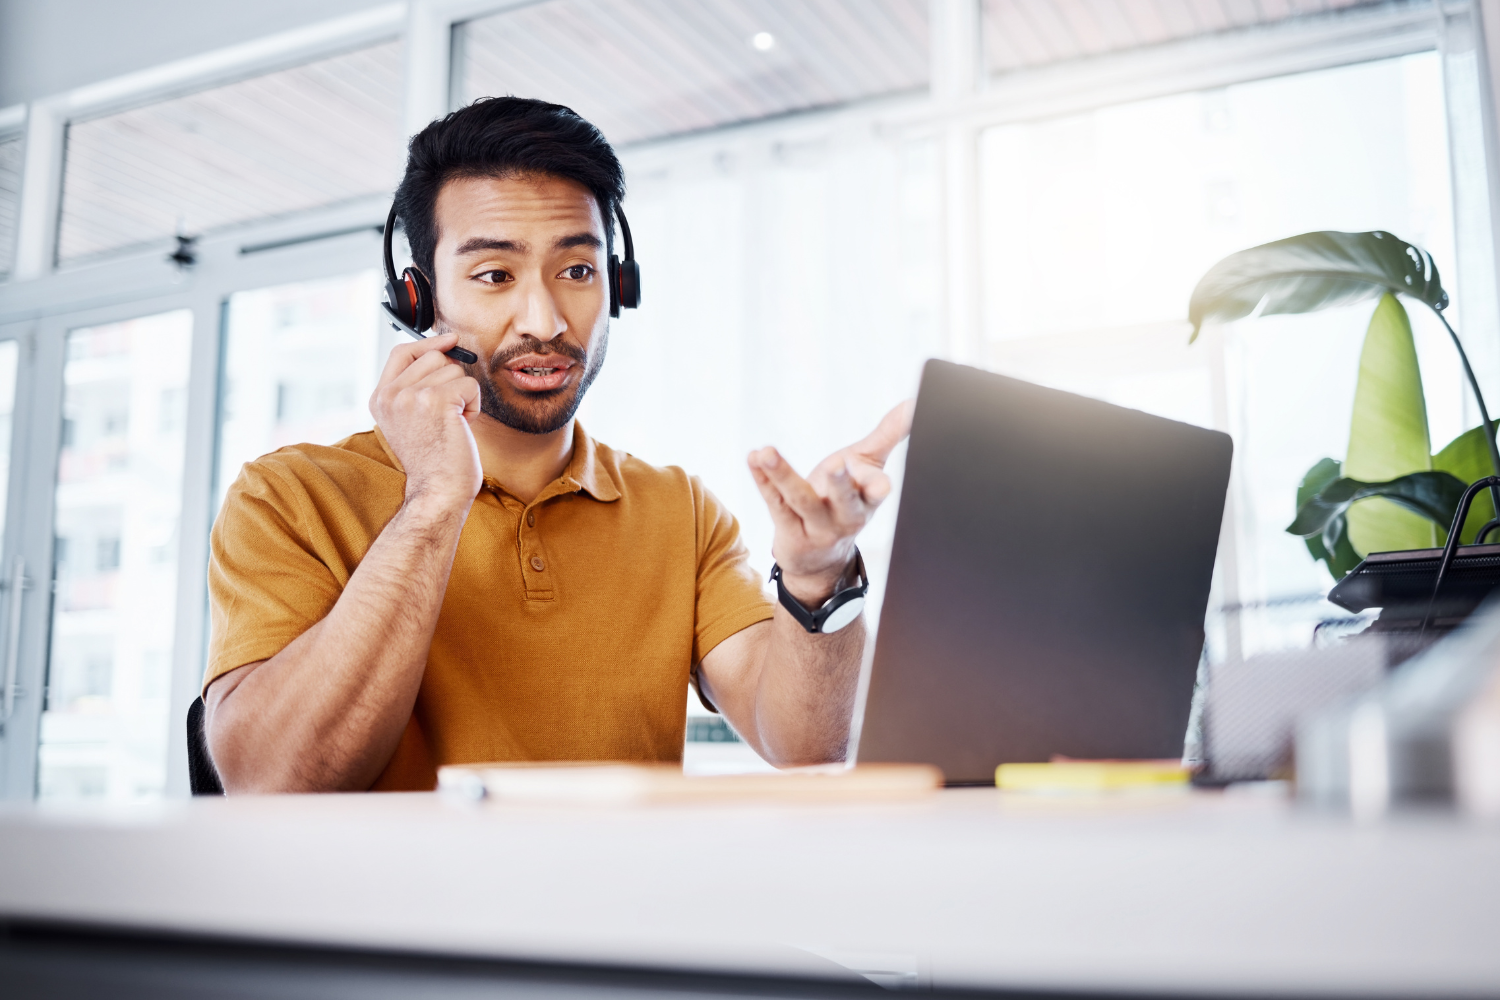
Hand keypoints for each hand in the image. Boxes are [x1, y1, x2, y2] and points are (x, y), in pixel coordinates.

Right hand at [369, 332, 482, 512]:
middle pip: (435, 357)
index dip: (428, 343)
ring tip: (451, 424)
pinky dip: (474, 406)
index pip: (402, 352)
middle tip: (445, 416)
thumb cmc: (433, 460)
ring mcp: (411, 396)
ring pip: (455, 370)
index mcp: (380, 398)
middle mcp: (391, 395)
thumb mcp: (411, 419)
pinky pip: (470, 384)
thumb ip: (415, 386)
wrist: (437, 490)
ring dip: (463, 396)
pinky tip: (461, 427)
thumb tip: (445, 349)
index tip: (449, 340)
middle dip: (450, 382)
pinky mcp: (436, 400)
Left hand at [748, 400, 913, 605]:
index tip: (880, 483)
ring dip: (783, 475)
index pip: (876, 492)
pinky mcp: (789, 532)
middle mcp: (845, 516)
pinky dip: (763, 479)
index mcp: (868, 499)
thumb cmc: (847, 501)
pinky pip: (775, 504)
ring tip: (767, 453)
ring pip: (800, 501)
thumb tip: (914, 401)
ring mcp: (816, 527)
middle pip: (844, 501)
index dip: (877, 486)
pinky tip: (754, 458)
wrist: (821, 560)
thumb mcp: (869, 466)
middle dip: (840, 484)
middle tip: (835, 465)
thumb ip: (889, 434)